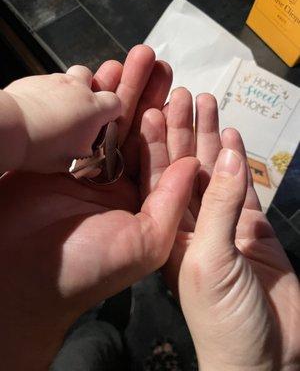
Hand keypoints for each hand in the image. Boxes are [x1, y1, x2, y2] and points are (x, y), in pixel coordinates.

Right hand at [0, 46, 198, 369]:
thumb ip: (171, 204)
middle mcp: (116, 189)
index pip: (162, 158)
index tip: (180, 92)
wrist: (17, 276)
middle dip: (148, 97)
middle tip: (158, 62)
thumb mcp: (145, 244)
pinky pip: (74, 128)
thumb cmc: (86, 269)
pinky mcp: (54, 166)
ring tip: (131, 58)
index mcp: (142, 207)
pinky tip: (95, 77)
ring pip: (106, 127)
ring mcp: (84, 175)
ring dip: (118, 93)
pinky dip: (84, 103)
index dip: (172, 124)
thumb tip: (191, 165)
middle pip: (137, 135)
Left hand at [2, 66, 119, 171]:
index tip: (105, 122)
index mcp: (94, 109)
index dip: (112, 111)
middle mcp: (77, 89)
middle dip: (88, 90)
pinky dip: (46, 94)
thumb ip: (88, 164)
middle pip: (90, 78)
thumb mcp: (71, 163)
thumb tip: (94, 168)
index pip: (115, 102)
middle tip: (81, 109)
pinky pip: (45, 83)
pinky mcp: (33, 79)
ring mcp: (54, 81)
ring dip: (66, 91)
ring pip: (67, 78)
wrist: (8, 128)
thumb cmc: (43, 147)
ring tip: (56, 112)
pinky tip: (38, 110)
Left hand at [140, 89, 299, 370]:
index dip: (153, 141)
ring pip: (209, 171)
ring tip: (204, 101)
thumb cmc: (224, 320)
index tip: (152, 106)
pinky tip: (230, 136)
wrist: (266, 355)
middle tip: (178, 93)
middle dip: (179, 130)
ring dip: (206, 138)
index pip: (152, 177)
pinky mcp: (246, 228)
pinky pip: (239, 187)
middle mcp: (183, 223)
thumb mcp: (211, 260)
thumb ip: (220, 207)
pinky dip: (236, 162)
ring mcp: (215, 223)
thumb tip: (230, 156)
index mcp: (161, 233)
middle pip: (179, 167)